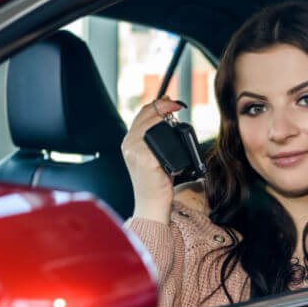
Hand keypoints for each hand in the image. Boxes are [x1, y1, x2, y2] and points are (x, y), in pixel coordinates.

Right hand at [121, 96, 185, 222]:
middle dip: (164, 106)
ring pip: (151, 124)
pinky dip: (170, 137)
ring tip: (176, 118)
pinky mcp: (146, 160)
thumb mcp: (152, 156)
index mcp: (129, 142)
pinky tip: (177, 139)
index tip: (172, 102)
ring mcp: (135, 152)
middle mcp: (128, 145)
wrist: (151, 204)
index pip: (141, 114)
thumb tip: (169, 117)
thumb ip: (155, 138)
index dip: (158, 104)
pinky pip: (159, 142)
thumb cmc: (156, 182)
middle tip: (178, 105)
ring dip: (166, 117)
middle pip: (146, 115)